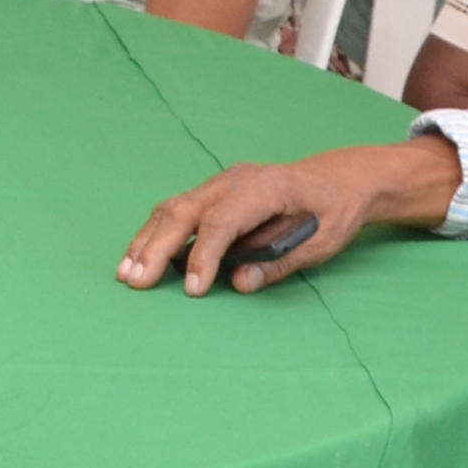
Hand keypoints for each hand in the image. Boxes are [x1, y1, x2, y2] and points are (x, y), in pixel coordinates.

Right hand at [118, 132, 461, 295]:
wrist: (341, 178)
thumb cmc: (336, 209)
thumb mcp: (322, 242)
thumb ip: (280, 262)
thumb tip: (239, 283)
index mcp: (266, 187)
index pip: (223, 221)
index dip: (204, 256)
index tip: (193, 289)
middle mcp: (236, 179)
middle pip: (185, 210)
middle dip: (157, 247)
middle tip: (135, 281)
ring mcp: (222, 183)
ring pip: (173, 208)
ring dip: (147, 240)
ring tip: (126, 272)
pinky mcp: (216, 192)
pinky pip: (178, 210)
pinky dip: (156, 233)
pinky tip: (141, 255)